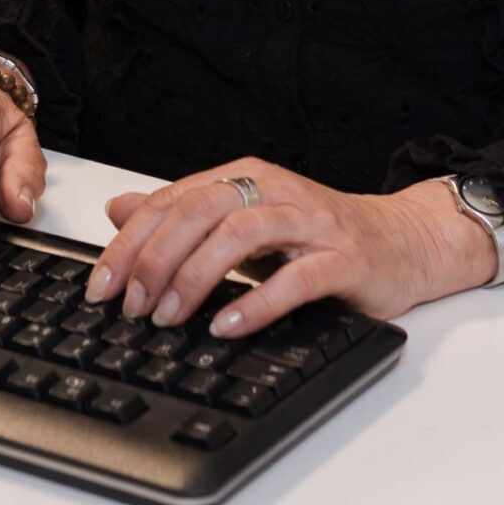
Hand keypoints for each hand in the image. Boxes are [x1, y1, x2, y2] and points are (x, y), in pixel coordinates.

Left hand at [88, 160, 494, 338]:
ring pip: (242, 235)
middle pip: (200, 211)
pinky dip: (257, 303)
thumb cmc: (319, 235)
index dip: (129, 244)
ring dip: (196, 278)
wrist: (403, 241)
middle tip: (131, 306)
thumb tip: (118, 208)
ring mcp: (311, 223)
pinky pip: (296, 278)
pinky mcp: (343, 258)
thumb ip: (183, 213)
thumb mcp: (243, 219)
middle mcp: (275, 191)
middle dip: (155, 260)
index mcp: (245, 178)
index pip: (173, 201)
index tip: (99, 286)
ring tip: (169, 318)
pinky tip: (228, 327)